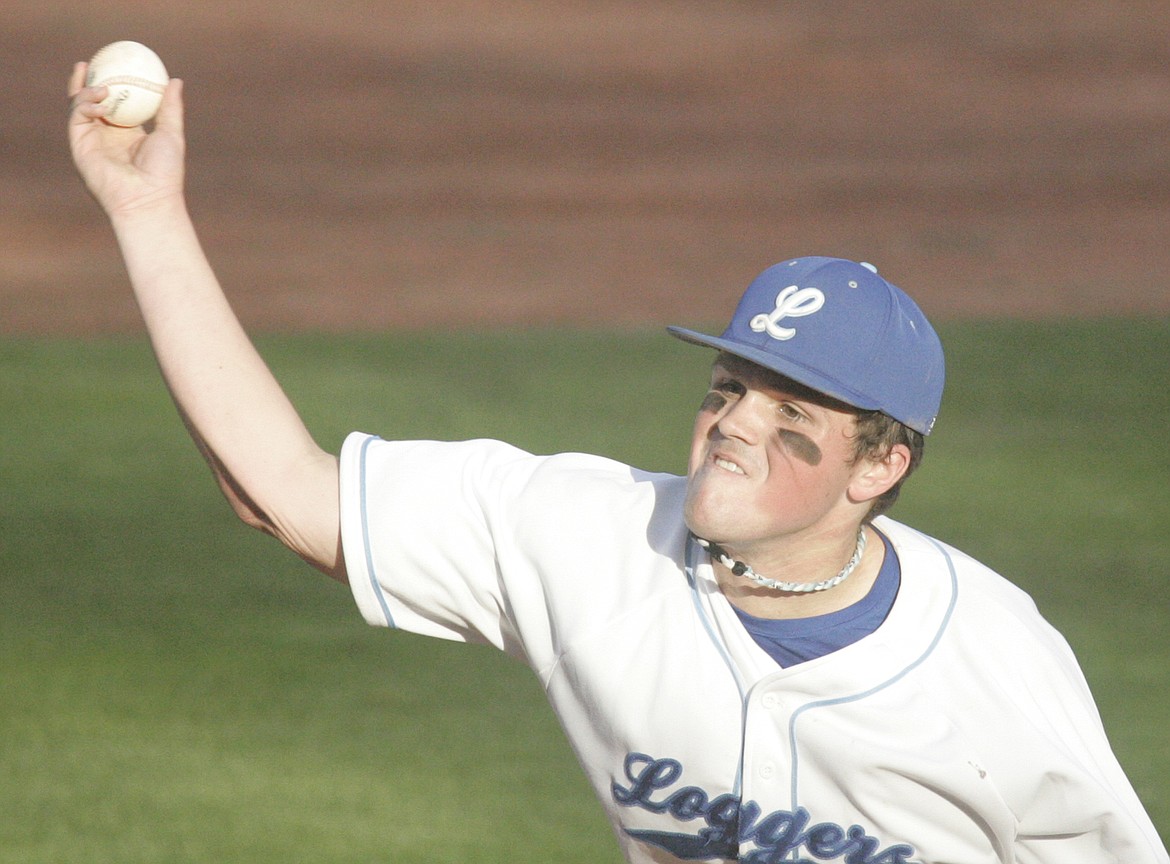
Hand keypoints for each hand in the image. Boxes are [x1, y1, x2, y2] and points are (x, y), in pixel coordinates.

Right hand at [67, 61, 185, 216]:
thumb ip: (171, 108)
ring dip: (86, 92)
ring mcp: (92, 142)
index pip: (115, 104)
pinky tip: (98, 99)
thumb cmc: (165, 172)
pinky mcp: (80, 148)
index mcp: (128, 134)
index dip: (111, 83)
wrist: (149, 199)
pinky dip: (84, 105)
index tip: (113, 64)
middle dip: (86, 82)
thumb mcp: (171, 134)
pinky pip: (77, 119)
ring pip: (80, 108)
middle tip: (89, 62)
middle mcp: (107, 137)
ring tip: (101, 85)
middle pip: (91, 103)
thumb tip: (175, 80)